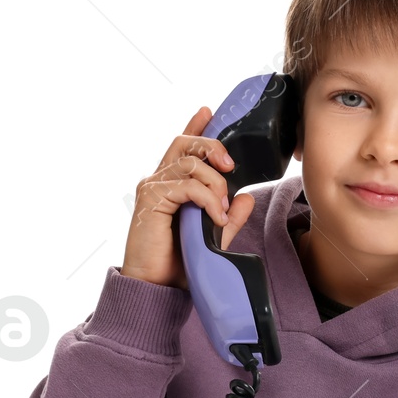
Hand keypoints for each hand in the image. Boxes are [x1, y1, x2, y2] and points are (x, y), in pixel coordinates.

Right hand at [120, 105, 255, 288]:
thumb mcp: (212, 237)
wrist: (156, 286)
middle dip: (213, 147)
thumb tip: (246, 198)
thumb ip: (229, 217)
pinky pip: (187, 186)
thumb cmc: (179, 263)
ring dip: (215, 185)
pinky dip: (208, 200)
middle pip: (185, 144)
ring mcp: (152, 187)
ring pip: (191, 164)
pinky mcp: (151, 199)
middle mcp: (159, 180)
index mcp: (172, 184)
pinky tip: (214, 218)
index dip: (196, 126)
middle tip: (231, 166)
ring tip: (221, 212)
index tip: (209, 110)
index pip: (183, 147)